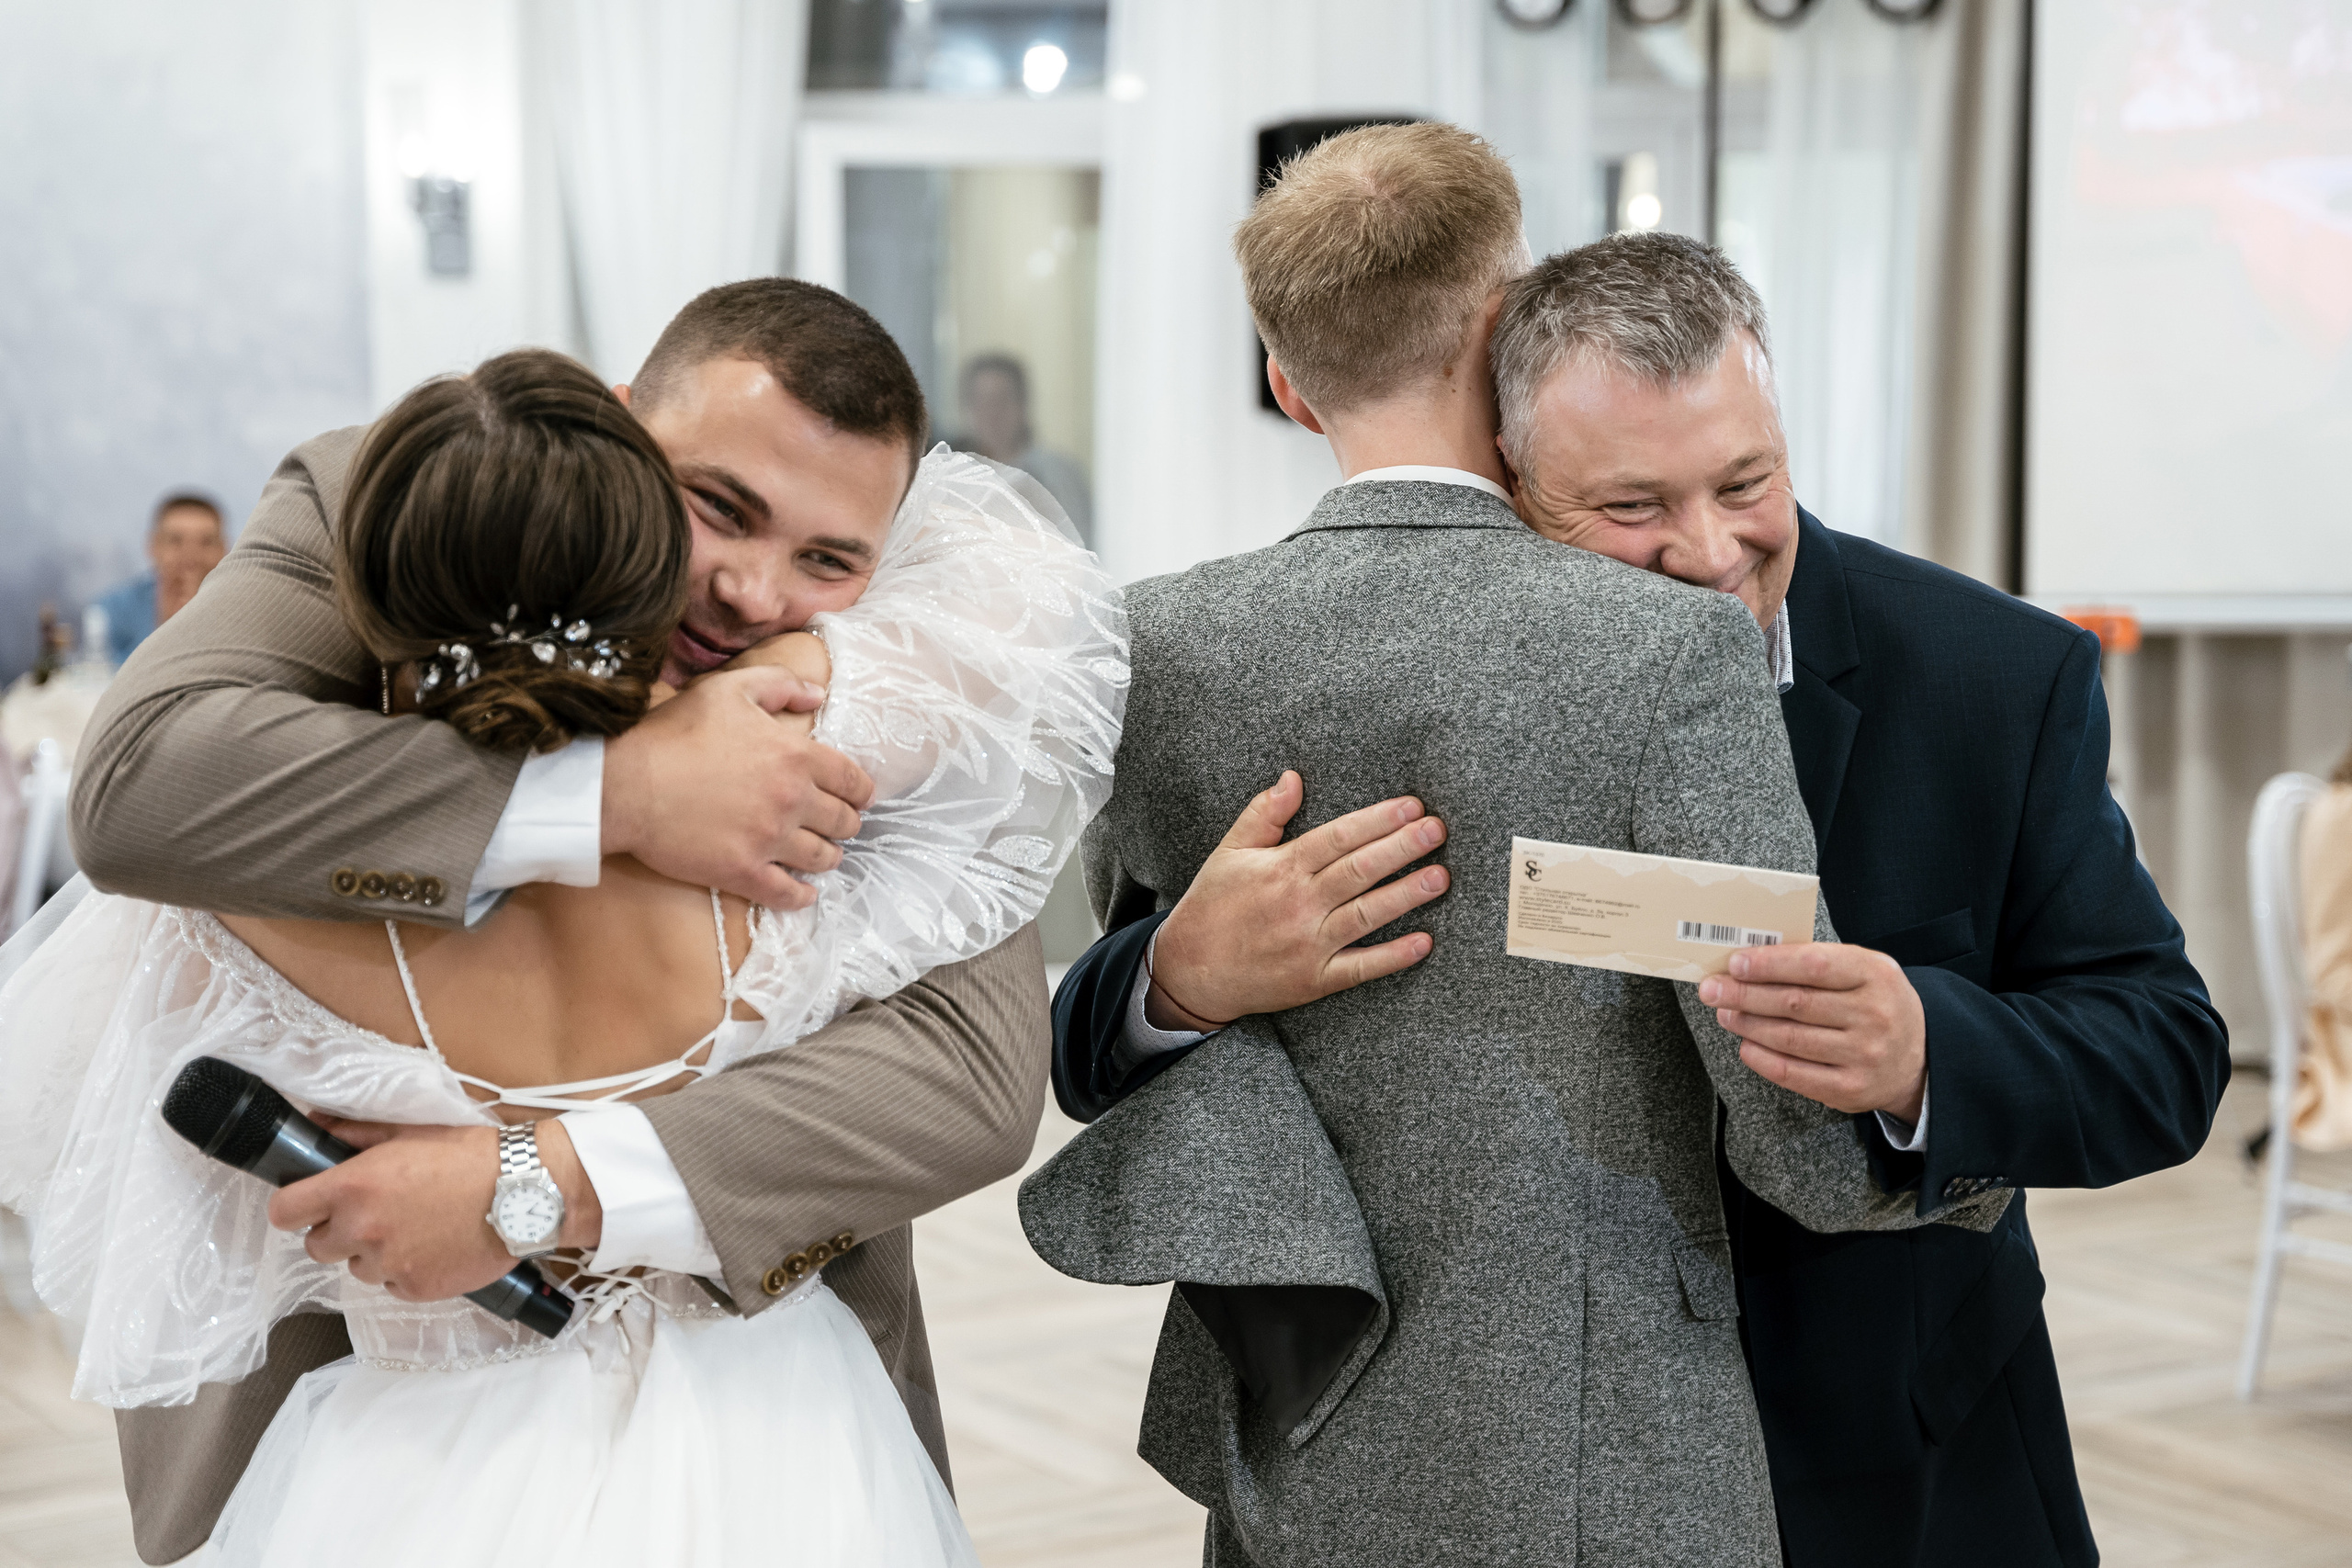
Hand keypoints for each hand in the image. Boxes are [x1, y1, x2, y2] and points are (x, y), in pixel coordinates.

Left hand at [268, 1119, 602, 1301]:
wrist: (525, 1191)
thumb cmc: (470, 1154)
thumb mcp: (410, 1130)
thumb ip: (355, 1132)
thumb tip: (315, 1125)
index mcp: (353, 1187)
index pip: (285, 1212)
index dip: (295, 1207)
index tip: (310, 1204)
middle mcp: (362, 1230)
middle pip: (317, 1246)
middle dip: (338, 1231)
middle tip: (375, 1214)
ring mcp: (388, 1265)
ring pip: (357, 1268)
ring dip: (374, 1252)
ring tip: (414, 1229)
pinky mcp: (414, 1290)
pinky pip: (392, 1285)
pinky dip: (406, 1270)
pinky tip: (434, 1247)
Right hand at [601, 666, 874, 910]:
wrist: (628, 783)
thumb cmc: (675, 732)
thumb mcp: (730, 688)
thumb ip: (781, 684)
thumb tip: (818, 695)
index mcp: (796, 756)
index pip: (852, 780)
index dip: (861, 791)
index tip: (859, 797)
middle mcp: (792, 800)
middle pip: (843, 821)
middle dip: (846, 823)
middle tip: (840, 826)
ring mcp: (770, 840)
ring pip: (822, 858)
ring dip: (828, 857)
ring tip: (823, 855)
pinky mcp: (743, 872)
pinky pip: (787, 894)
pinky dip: (802, 896)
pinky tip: (804, 894)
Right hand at [1146, 771, 1448, 1029]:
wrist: (1189, 971)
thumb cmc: (1212, 906)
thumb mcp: (1230, 851)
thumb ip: (1264, 813)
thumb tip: (1293, 777)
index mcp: (1282, 868)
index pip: (1338, 837)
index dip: (1377, 820)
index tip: (1412, 806)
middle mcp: (1299, 904)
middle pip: (1359, 870)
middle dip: (1402, 848)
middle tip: (1438, 831)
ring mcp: (1309, 944)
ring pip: (1366, 915)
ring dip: (1406, 895)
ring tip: (1440, 876)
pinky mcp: (1315, 979)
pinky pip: (1360, 967)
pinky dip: (1392, 956)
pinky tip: (1424, 941)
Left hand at [1699, 944, 1926, 1121]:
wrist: (1919, 1060)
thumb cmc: (1878, 1003)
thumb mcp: (1865, 970)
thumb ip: (1819, 962)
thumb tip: (1753, 960)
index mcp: (1876, 975)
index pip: (1814, 965)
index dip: (1769, 964)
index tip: (1735, 963)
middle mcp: (1874, 1015)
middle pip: (1795, 1003)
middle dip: (1744, 994)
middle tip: (1712, 989)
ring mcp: (1864, 1055)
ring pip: (1789, 1037)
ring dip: (1747, 1024)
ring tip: (1725, 1013)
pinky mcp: (1850, 1089)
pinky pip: (1793, 1073)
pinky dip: (1761, 1058)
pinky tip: (1745, 1044)